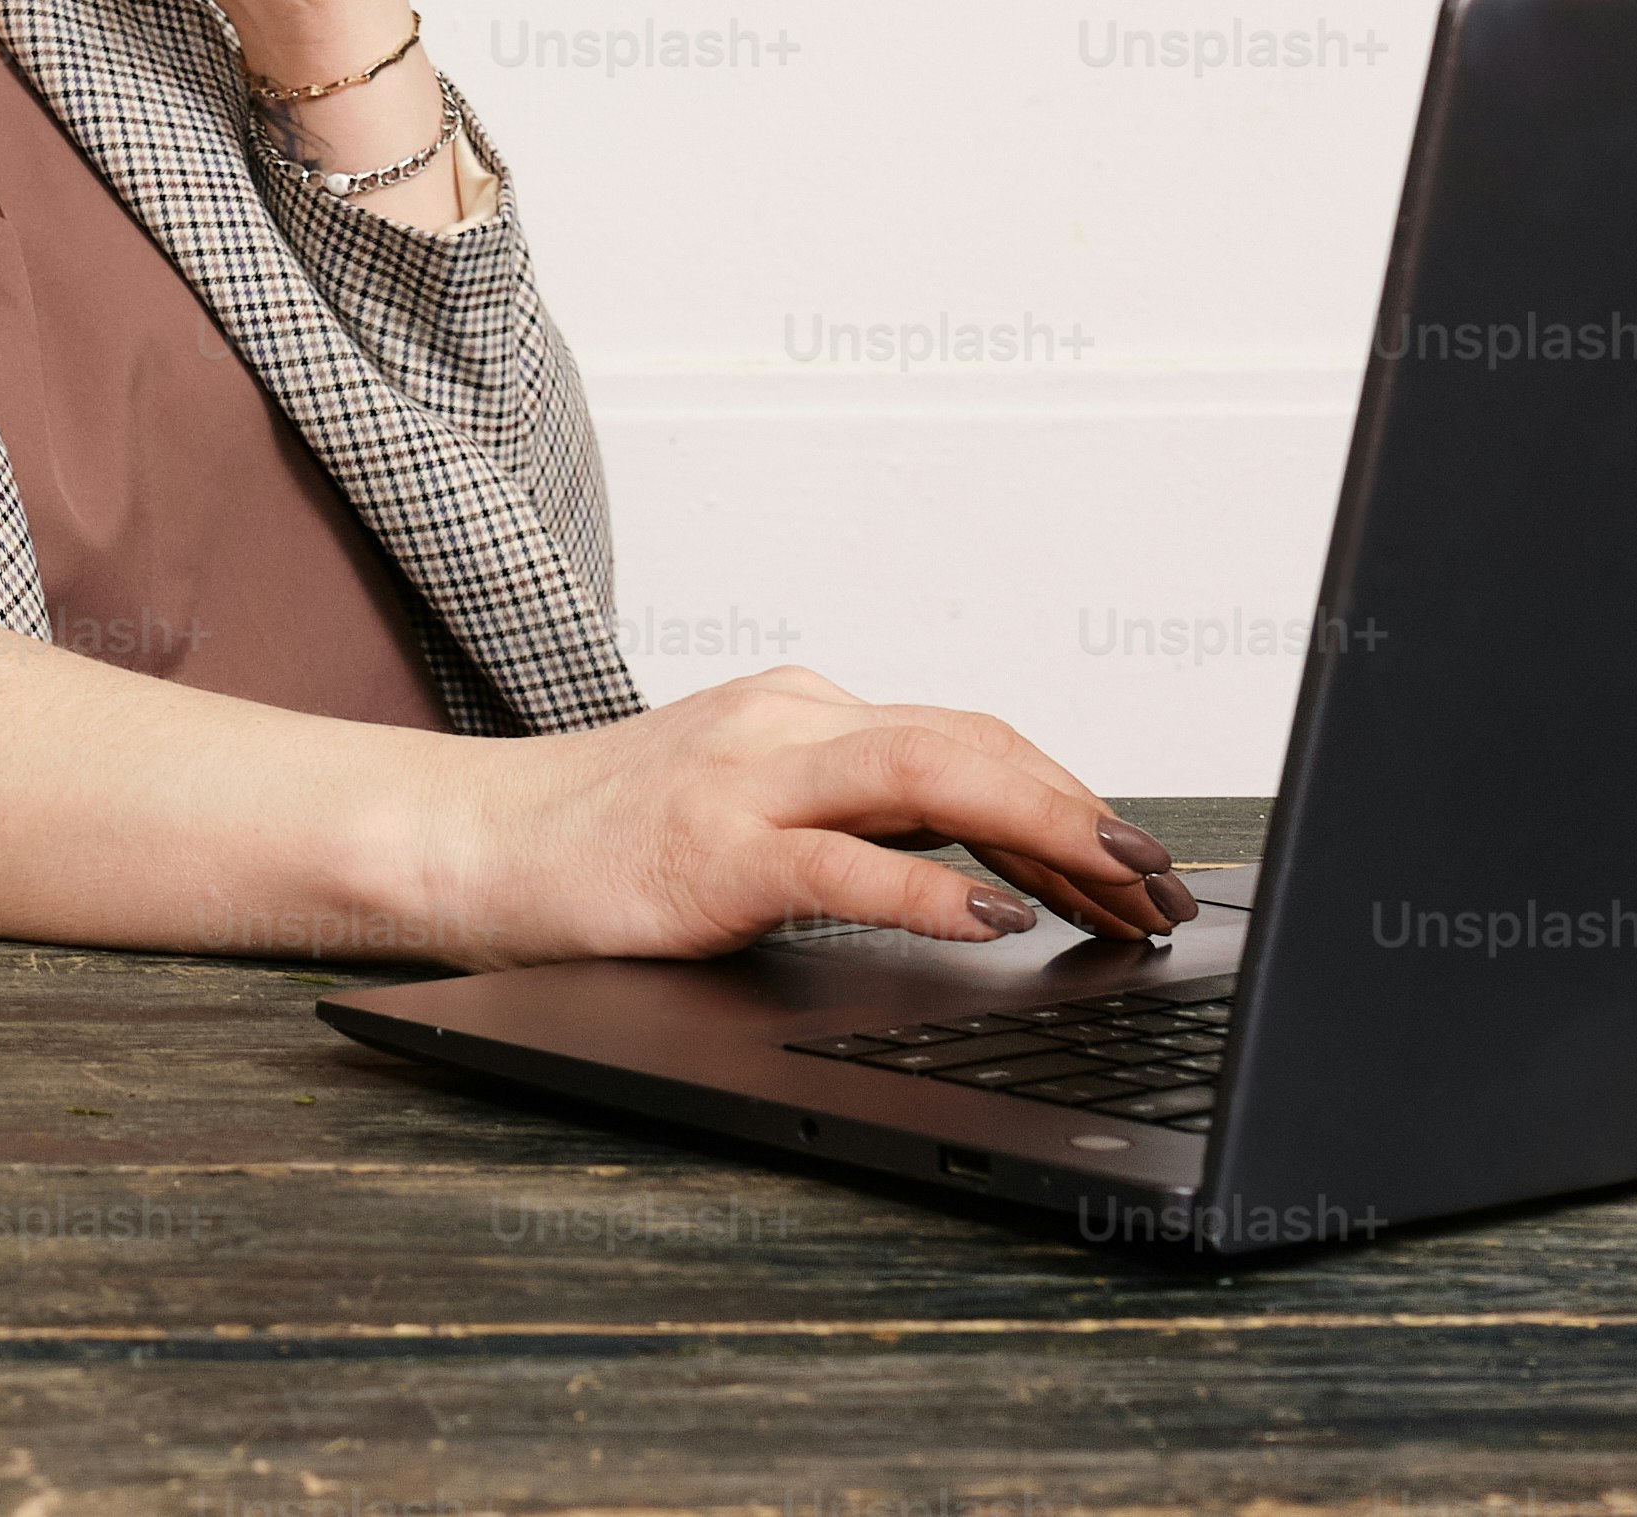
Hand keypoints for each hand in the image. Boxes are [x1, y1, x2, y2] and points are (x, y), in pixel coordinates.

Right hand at [412, 666, 1198, 965]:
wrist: (472, 843)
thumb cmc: (607, 844)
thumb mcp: (748, 811)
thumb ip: (849, 821)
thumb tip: (986, 873)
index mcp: (801, 715)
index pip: (969, 739)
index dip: (1072, 800)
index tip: (1140, 867)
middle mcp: (786, 725)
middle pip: (972, 744)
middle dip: (1086, 813)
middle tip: (1164, 885)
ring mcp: (749, 781)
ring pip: (929, 777)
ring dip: (1048, 831)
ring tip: (1123, 885)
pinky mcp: (714, 850)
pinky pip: (844, 863)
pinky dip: (931, 892)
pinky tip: (995, 922)